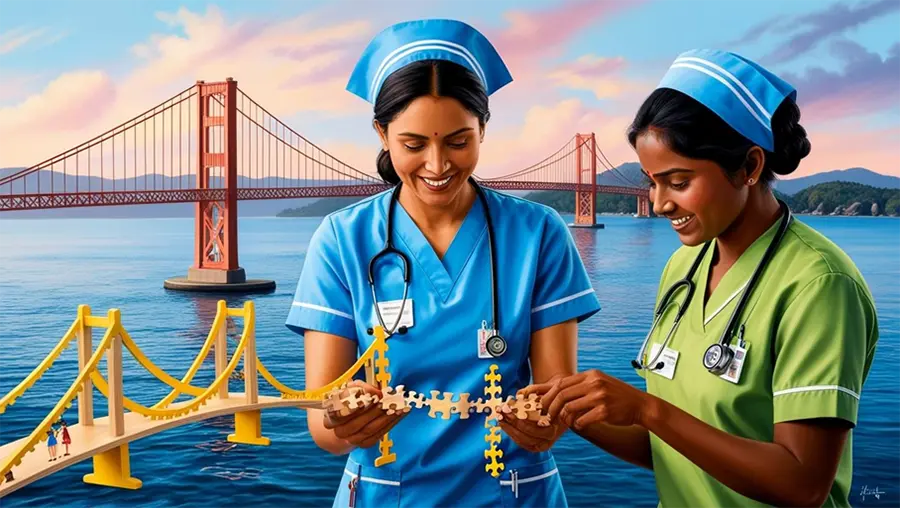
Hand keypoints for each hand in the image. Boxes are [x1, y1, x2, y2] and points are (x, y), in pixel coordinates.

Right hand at [322, 380, 407, 448]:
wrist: (346, 420)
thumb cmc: (349, 400)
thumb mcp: (351, 389)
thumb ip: (361, 388)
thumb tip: (376, 393)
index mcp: (331, 418)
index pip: (341, 414)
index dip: (357, 406)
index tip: (372, 396)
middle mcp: (340, 432)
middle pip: (358, 424)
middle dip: (375, 412)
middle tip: (390, 401)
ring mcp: (352, 440)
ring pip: (370, 430)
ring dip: (387, 418)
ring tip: (399, 407)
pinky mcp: (365, 443)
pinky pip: (379, 434)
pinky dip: (391, 423)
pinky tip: (400, 413)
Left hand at [498, 380, 567, 452]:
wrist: (558, 401)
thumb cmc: (551, 393)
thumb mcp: (545, 387)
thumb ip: (533, 391)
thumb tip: (519, 395)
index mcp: (556, 425)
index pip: (536, 427)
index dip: (521, 419)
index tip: (510, 409)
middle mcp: (551, 437)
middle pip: (528, 436)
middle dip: (513, 423)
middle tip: (502, 412)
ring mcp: (543, 443)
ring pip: (523, 440)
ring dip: (509, 429)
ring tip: (499, 417)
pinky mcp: (535, 444)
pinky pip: (521, 441)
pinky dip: (511, 432)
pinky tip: (503, 422)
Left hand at [524, 370, 649, 429]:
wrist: (640, 404)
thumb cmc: (616, 396)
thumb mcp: (599, 383)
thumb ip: (581, 385)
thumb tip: (556, 391)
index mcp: (590, 374)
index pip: (562, 382)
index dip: (548, 394)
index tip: (541, 404)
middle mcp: (594, 382)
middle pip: (562, 394)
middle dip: (550, 407)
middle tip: (547, 417)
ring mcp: (600, 396)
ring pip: (569, 407)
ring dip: (563, 417)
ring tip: (565, 422)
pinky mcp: (605, 410)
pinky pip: (583, 419)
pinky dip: (578, 424)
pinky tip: (581, 425)